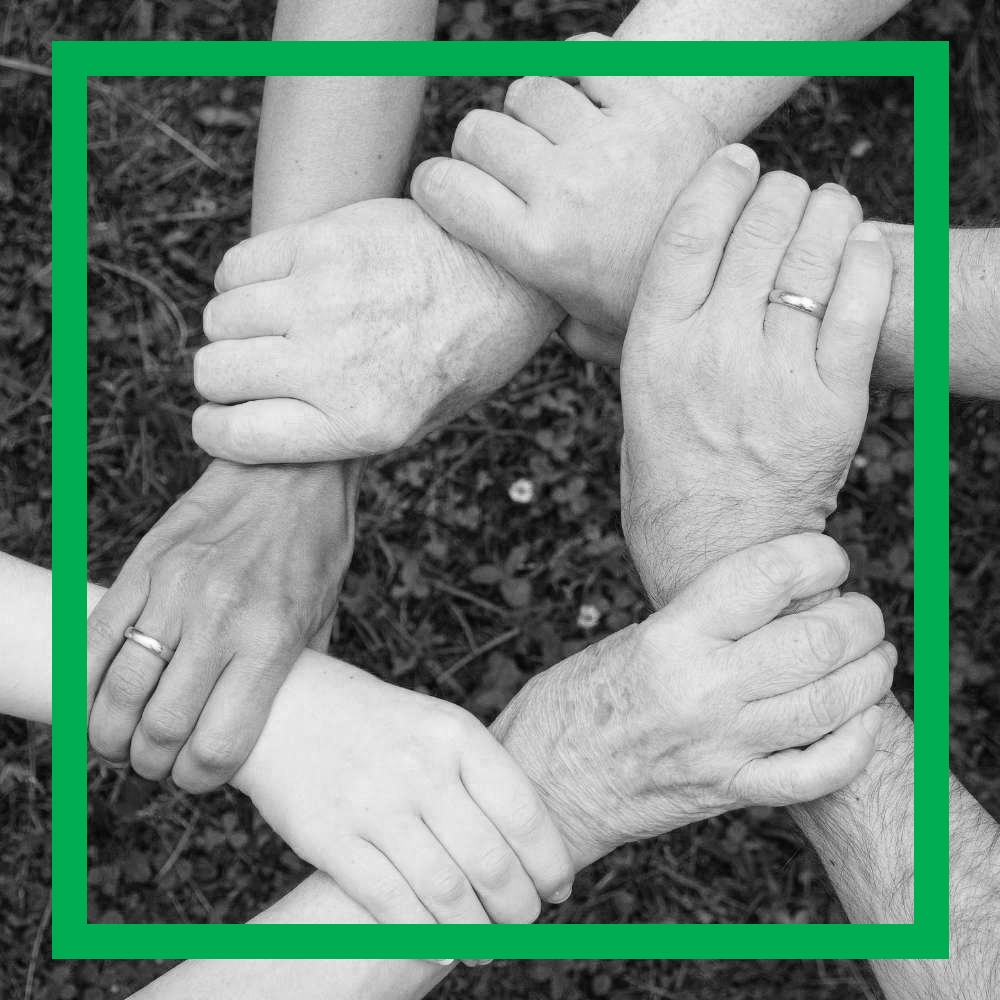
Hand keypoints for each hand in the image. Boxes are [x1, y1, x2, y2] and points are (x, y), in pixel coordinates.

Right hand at [87, 459, 358, 791]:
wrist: (289, 470)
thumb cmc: (314, 547)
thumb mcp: (323, 616)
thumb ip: (295, 675)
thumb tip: (273, 725)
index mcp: (271, 641)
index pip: (218, 744)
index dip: (199, 778)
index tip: (196, 776)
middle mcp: (220, 621)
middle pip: (160, 728)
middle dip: (152, 763)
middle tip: (156, 762)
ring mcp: (175, 592)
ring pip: (117, 692)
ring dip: (110, 733)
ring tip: (121, 739)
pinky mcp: (143, 567)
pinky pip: (94, 641)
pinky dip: (85, 683)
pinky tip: (96, 699)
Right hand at [191, 198, 560, 463]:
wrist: (507, 276)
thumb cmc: (463, 355)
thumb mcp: (416, 422)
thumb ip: (338, 432)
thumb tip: (260, 430)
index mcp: (360, 424)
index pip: (232, 436)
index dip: (217, 429)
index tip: (225, 418)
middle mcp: (334, 365)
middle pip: (214, 373)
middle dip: (225, 378)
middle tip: (257, 368)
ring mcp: (323, 299)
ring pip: (219, 318)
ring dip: (235, 327)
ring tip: (274, 325)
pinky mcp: (322, 242)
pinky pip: (236, 267)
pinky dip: (242, 281)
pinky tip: (279, 286)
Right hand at [233, 653, 574, 924]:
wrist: (285, 705)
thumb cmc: (377, 724)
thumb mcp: (436, 724)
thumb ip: (480, 777)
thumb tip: (535, 850)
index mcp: (457, 734)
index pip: (523, 814)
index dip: (549, 863)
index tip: (557, 888)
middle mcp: (421, 767)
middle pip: (491, 863)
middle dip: (518, 910)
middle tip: (523, 924)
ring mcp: (374, 804)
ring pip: (447, 894)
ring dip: (476, 935)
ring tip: (486, 947)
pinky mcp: (330, 838)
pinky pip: (391, 905)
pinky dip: (424, 938)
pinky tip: (440, 947)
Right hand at [410, 72, 721, 362]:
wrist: (743, 258)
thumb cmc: (656, 299)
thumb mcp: (591, 330)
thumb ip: (539, 320)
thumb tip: (506, 315)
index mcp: (541, 250)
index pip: (443, 187)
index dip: (434, 186)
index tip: (446, 191)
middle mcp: (567, 189)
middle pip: (477, 130)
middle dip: (480, 150)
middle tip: (508, 170)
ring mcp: (610, 141)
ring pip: (528, 89)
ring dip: (532, 112)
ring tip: (555, 139)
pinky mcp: (650, 101)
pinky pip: (584, 57)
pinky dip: (579, 73)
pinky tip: (589, 105)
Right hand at [491, 534, 892, 868]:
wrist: (542, 784)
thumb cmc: (575, 702)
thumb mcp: (632, 639)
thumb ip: (703, 621)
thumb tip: (780, 600)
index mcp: (670, 637)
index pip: (767, 576)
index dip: (817, 556)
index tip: (827, 558)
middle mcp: (701, 689)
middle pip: (817, 639)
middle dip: (859, 617)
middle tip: (859, 612)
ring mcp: (721, 746)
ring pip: (831, 702)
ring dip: (870, 672)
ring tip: (873, 656)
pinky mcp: (729, 792)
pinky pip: (816, 772)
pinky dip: (855, 743)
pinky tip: (860, 719)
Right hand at [619, 145, 892, 605]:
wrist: (717, 555)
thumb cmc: (666, 483)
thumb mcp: (631, 409)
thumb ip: (626, 352)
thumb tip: (589, 314)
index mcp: (655, 350)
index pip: (688, 233)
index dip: (718, 182)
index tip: (736, 160)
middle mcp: (713, 353)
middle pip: (758, 230)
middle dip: (779, 192)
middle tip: (787, 191)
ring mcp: (776, 376)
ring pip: (813, 256)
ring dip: (827, 213)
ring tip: (828, 207)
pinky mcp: (833, 402)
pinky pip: (860, 305)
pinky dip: (865, 261)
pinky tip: (861, 245)